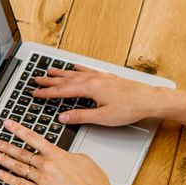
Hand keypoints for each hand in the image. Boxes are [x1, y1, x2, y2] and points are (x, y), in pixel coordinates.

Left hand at [0, 120, 114, 184]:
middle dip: (6, 146)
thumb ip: (65, 154)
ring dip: (4, 160)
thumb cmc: (92, 180)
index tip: (8, 124)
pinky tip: (0, 174)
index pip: (32, 138)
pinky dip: (8, 179)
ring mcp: (41, 179)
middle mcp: (46, 165)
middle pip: (21, 153)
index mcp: (56, 154)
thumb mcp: (82, 158)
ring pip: (18, 167)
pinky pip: (20, 184)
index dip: (18, 129)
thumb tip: (58, 154)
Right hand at [32, 69, 185, 127]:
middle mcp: (94, 79)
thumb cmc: (130, 108)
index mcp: (90, 88)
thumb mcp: (103, 117)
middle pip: (66, 79)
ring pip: (75, 73)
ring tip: (49, 71)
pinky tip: (74, 67)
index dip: (48, 93)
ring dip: (61, 73)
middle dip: (50, 81)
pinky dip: (79, 68)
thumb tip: (64, 117)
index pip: (63, 91)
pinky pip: (88, 70)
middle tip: (36, 80)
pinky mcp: (108, 77)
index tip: (36, 94)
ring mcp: (101, 77)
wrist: (149, 100)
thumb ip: (81, 116)